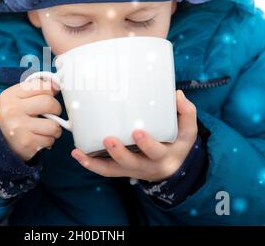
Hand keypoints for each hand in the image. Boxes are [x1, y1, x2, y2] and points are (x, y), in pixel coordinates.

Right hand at [0, 78, 62, 161]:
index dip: (50, 92)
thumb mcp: (20, 97)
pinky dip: (48, 140)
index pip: (42, 86)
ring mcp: (18, 128)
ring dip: (54, 128)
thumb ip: (38, 88)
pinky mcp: (26, 143)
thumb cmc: (15, 115)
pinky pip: (50, 140)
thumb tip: (57, 84)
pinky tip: (39, 138)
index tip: (47, 97)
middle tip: (51, 113)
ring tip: (44, 128)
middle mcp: (12, 110)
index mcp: (10, 95)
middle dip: (56, 109)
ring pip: (54, 125)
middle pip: (50, 103)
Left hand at [71, 90, 197, 181]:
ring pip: (112, 170)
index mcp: (163, 156)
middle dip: (118, 153)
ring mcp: (130, 169)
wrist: (172, 167)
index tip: (137, 132)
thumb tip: (176, 94)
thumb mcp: (188, 130)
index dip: (147, 144)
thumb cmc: (177, 143)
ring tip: (79, 152)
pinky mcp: (120, 169)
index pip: (156, 152)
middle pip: (130, 164)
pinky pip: (104, 170)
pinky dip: (90, 163)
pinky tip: (77, 153)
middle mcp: (146, 166)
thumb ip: (186, 112)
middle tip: (108, 139)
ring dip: (94, 163)